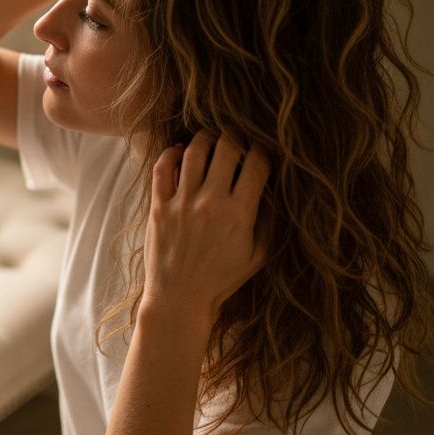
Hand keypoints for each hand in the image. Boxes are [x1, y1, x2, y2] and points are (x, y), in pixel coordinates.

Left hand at [143, 132, 271, 323]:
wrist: (180, 298)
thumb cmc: (222, 279)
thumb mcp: (258, 256)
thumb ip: (269, 222)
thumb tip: (275, 190)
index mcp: (239, 215)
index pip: (257, 164)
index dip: (264, 150)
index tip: (262, 150)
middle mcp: (210, 204)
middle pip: (227, 149)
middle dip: (236, 136)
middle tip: (237, 137)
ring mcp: (181, 204)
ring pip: (194, 152)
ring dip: (205, 138)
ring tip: (211, 138)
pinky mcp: (158, 207)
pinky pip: (162, 169)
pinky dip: (170, 153)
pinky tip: (180, 151)